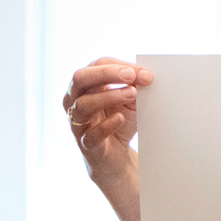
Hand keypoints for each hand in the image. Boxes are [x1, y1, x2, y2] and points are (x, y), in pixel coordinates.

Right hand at [63, 57, 151, 177]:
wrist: (117, 156)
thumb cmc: (120, 122)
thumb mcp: (131, 101)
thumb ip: (135, 86)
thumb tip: (146, 76)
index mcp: (86, 84)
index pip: (96, 65)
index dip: (118, 66)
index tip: (144, 72)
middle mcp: (75, 100)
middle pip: (79, 78)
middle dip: (105, 74)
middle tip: (131, 76)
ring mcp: (78, 122)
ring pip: (82, 105)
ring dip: (108, 97)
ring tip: (132, 94)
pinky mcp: (85, 144)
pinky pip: (90, 134)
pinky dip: (106, 126)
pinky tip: (120, 119)